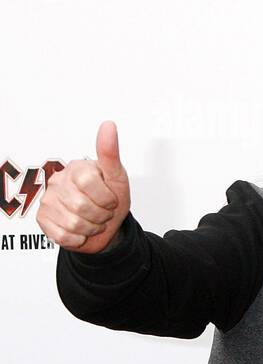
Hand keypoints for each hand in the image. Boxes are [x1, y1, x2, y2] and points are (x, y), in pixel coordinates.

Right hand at [37, 121, 131, 253]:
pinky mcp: (43, 220)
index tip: (111, 199)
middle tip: (103, 212)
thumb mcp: (117, 178)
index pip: (88, 183)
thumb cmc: (112, 200)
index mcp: (76, 168)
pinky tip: (81, 230)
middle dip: (100, 215)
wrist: (107, 226)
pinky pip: (63, 236)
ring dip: (91, 227)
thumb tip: (108, 125)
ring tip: (94, 220)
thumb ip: (110, 153)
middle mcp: (57, 181)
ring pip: (73, 223)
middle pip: (81, 206)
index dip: (106, 198)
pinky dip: (79, 238)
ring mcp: (48, 200)